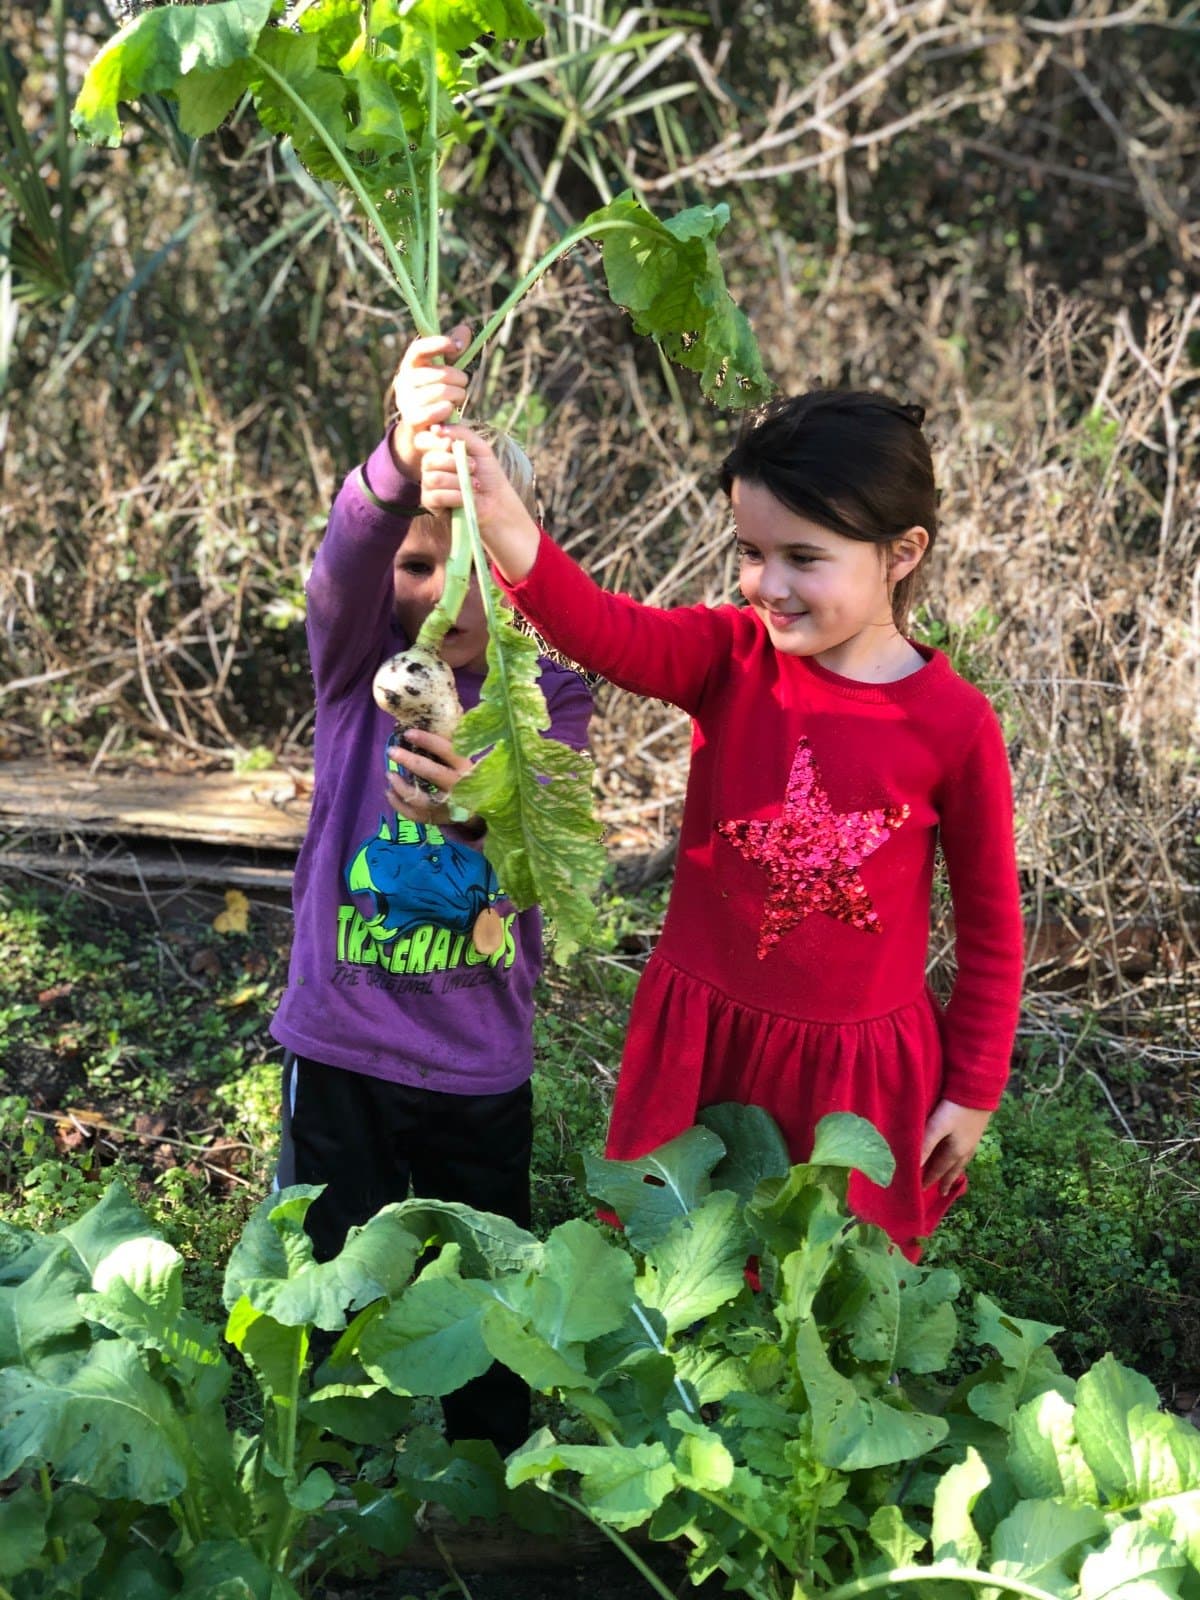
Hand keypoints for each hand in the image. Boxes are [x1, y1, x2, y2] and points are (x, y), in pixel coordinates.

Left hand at [386, 728, 472, 823]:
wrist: (483, 807)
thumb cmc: (468, 776)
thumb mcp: (465, 760)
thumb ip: (451, 746)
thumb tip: (432, 722)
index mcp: (466, 767)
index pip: (446, 750)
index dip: (427, 740)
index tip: (408, 733)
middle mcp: (458, 787)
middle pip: (431, 772)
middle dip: (409, 760)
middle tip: (391, 751)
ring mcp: (448, 805)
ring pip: (420, 797)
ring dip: (401, 786)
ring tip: (389, 774)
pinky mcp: (439, 818)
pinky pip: (415, 814)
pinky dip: (399, 805)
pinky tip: (390, 793)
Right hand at [388, 325, 471, 480]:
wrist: (421, 429)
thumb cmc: (434, 393)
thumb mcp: (444, 370)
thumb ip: (453, 351)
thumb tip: (465, 330)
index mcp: (409, 365)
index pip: (418, 349)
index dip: (437, 344)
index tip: (456, 346)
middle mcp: (403, 381)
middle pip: (439, 373)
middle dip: (459, 378)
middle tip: (463, 383)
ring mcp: (406, 401)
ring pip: (441, 392)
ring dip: (457, 395)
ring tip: (459, 398)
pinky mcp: (411, 420)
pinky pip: (435, 412)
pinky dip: (447, 410)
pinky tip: (450, 410)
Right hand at [417, 422, 540, 581]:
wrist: (497, 504)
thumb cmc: (489, 475)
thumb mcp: (479, 448)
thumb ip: (460, 433)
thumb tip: (436, 428)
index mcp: (439, 451)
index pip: (424, 440)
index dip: (435, 441)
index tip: (451, 445)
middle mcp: (431, 466)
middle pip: (429, 459)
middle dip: (454, 463)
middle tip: (474, 467)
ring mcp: (428, 485)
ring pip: (433, 478)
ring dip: (458, 481)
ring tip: (475, 485)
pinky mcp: (430, 503)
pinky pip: (435, 496)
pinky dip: (454, 496)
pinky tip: (466, 498)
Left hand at [920, 1099, 991, 1195]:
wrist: (980, 1090)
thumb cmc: (956, 1108)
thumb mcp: (938, 1126)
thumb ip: (926, 1145)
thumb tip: (914, 1166)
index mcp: (955, 1151)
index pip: (939, 1169)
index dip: (929, 1179)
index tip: (921, 1191)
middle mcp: (965, 1149)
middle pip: (953, 1169)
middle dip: (945, 1180)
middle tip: (942, 1192)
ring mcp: (972, 1140)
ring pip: (961, 1161)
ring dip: (955, 1170)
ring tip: (953, 1177)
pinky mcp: (976, 1130)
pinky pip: (967, 1151)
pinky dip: (961, 1158)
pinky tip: (961, 1152)